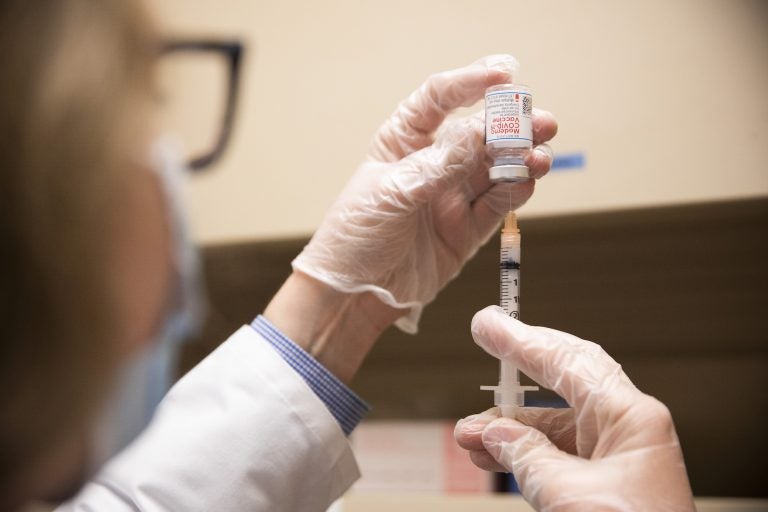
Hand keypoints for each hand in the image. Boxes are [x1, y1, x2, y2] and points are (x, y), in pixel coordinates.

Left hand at [292, 55, 557, 332]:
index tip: (502, 76)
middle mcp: (431, 165)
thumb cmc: (355, 237)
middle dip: (509, 126)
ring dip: (519, 160)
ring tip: (540, 156)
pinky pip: (496, 205)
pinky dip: (514, 192)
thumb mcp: (392, 194)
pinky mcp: (464, 230)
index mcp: (402, 142)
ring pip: (494, 170)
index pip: (439, 100)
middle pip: (477, 135)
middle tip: (540, 122)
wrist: (353, 295)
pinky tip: (529, 181)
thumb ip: (437, 167)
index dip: (471, 84)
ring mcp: (450, 197)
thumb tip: (477, 134)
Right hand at [454, 306, 694, 510]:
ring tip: (468, 433)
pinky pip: (555, 453)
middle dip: (518, 367)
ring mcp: (615, 456)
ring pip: (553, 422)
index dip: (523, 341)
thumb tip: (490, 431)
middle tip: (485, 340)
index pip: (570, 362)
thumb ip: (524, 456)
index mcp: (632, 420)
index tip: (489, 325)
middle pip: (564, 380)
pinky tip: (491, 455)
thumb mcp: (568, 497)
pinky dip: (520, 452)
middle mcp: (626, 430)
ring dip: (508, 425)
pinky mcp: (602, 482)